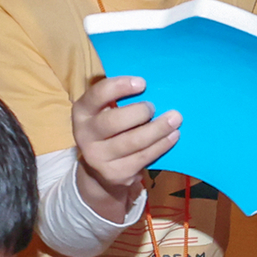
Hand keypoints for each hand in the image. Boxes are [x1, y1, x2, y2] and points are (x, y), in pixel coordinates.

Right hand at [72, 76, 180, 221]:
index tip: (142, 83)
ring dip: (158, 129)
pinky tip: (173, 136)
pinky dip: (161, 145)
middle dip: (139, 112)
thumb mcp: (103, 112)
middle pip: (114, 121)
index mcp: (82, 112)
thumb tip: (150, 86)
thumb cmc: (109, 130)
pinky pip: (143, 157)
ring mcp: (98, 158)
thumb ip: (117, 99)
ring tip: (175, 119)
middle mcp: (84, 135)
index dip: (119, 87)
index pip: (97, 95)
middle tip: (153, 107)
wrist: (100, 170)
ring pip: (133, 141)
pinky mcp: (116, 174)